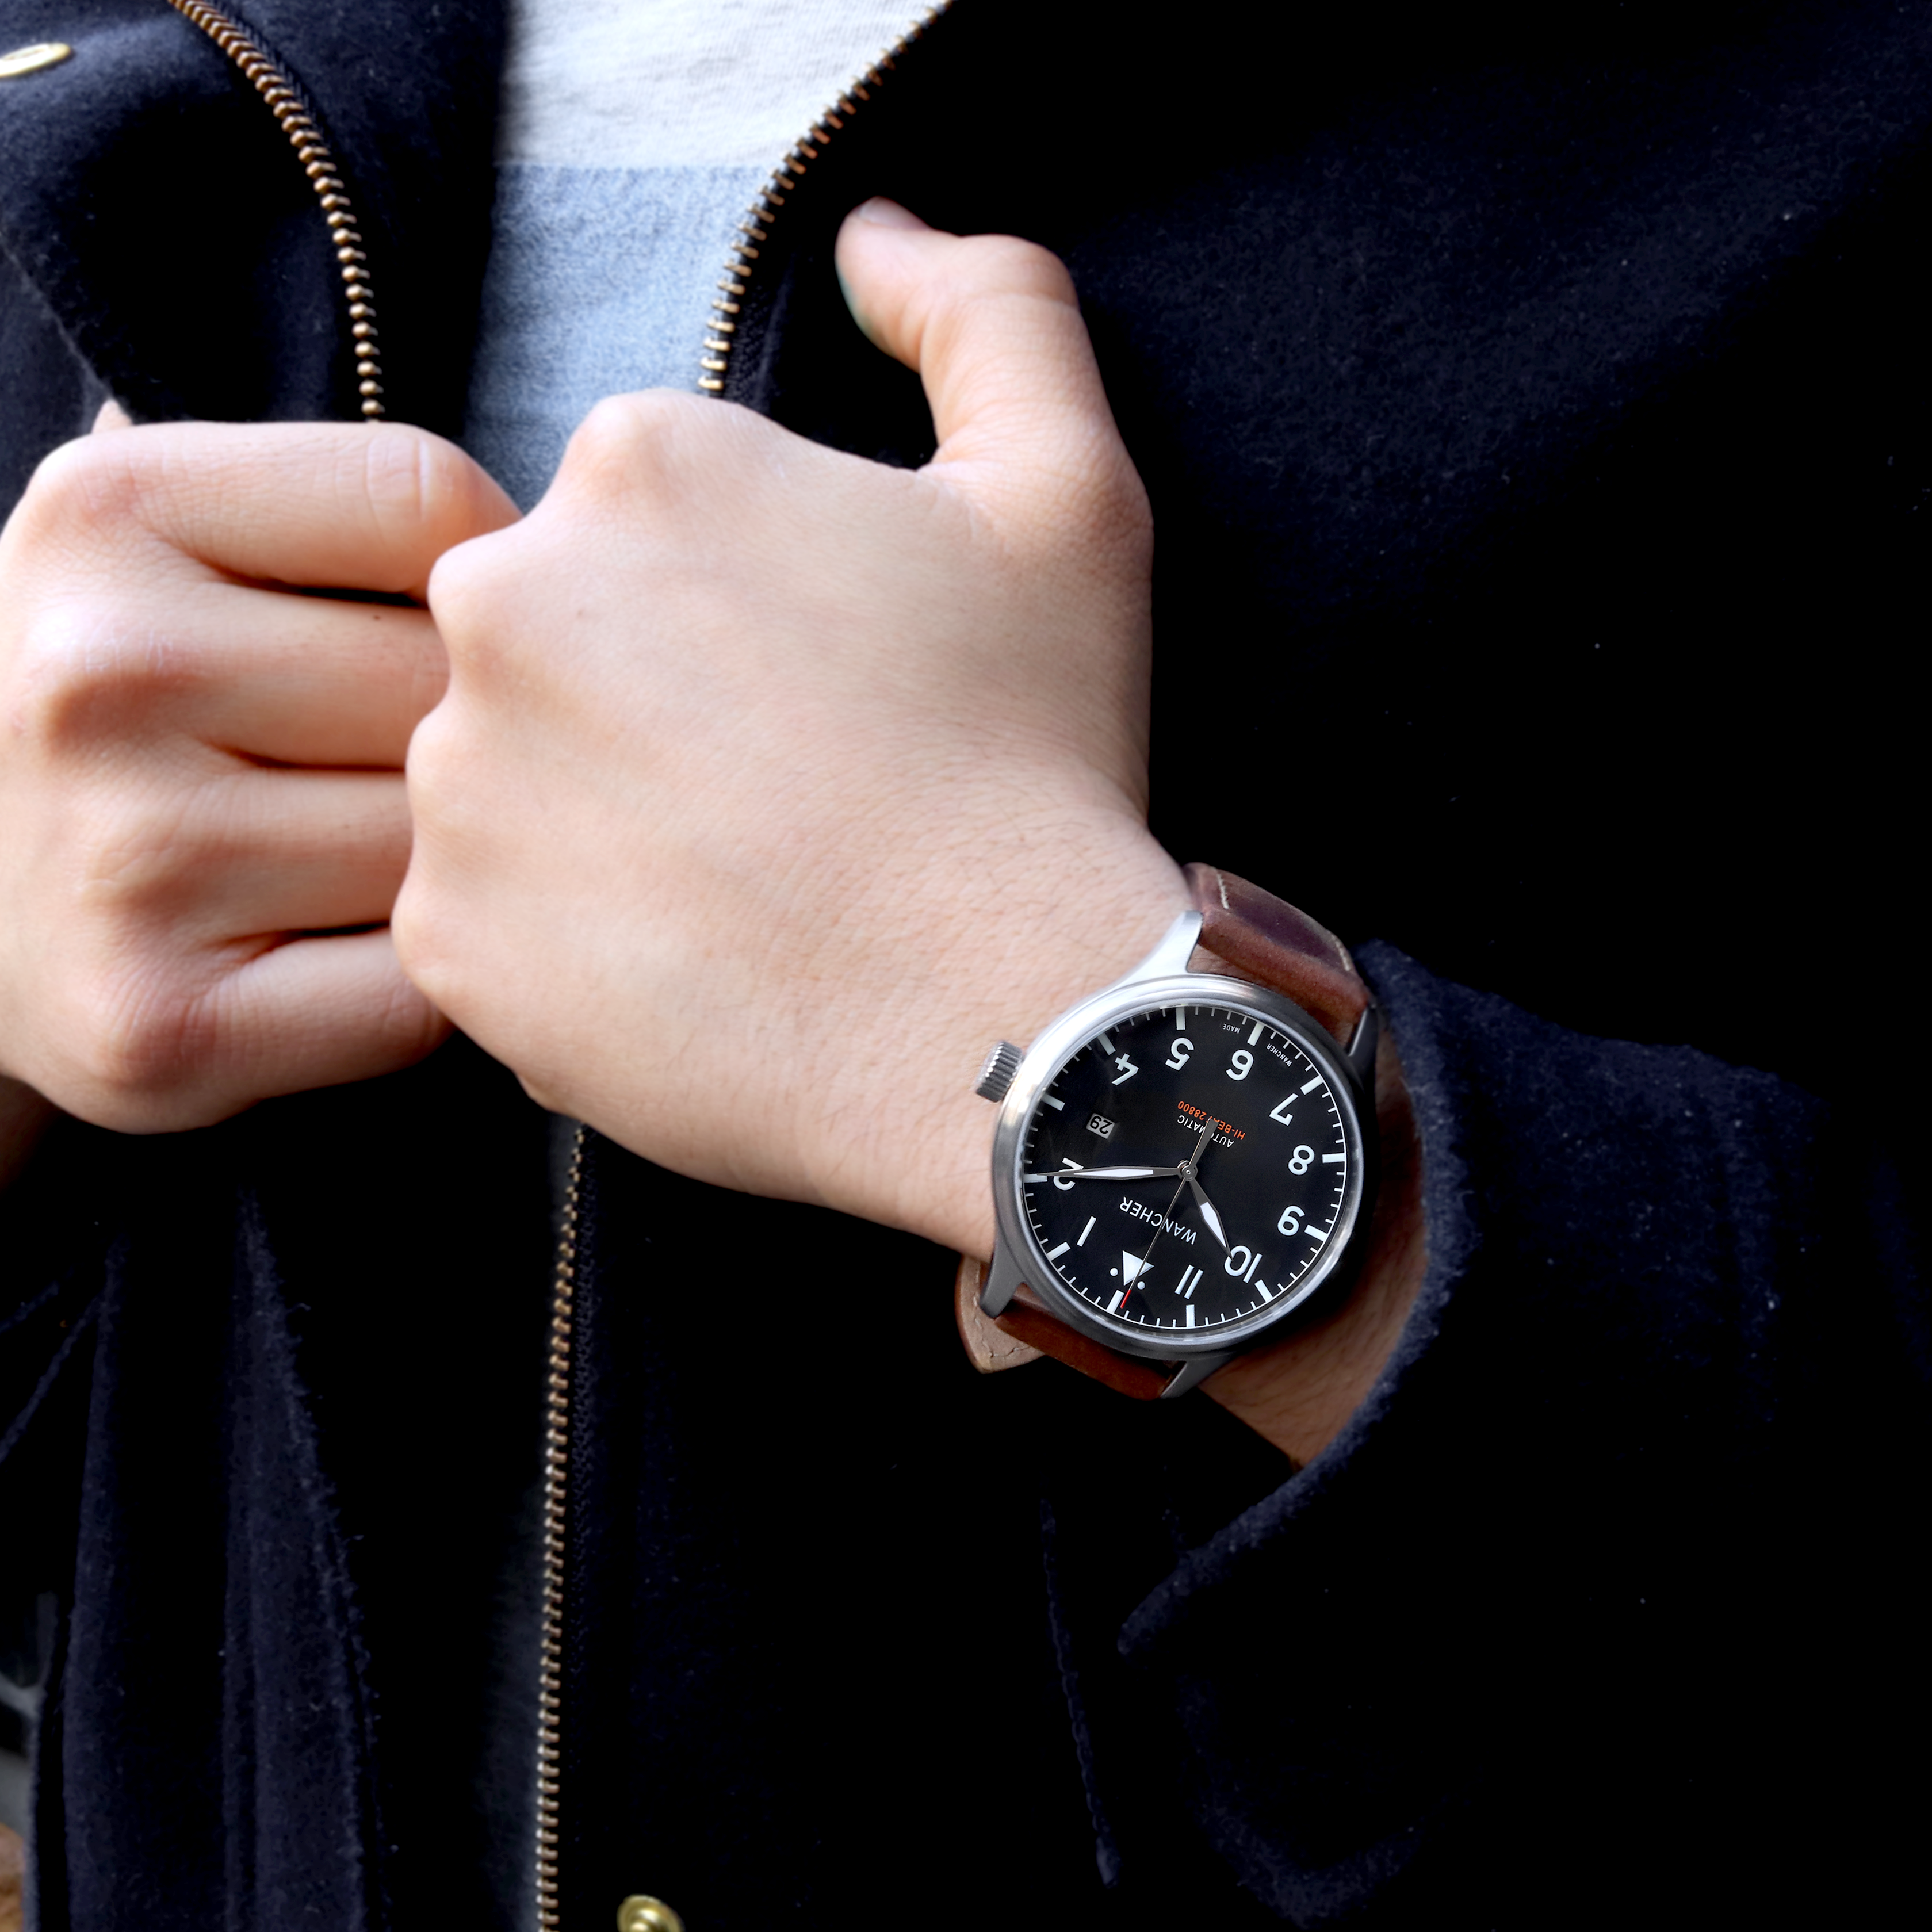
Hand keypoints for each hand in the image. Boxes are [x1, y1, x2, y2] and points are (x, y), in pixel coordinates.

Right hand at [0, 411, 515, 1133]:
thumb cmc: (144, 714)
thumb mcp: (186, 549)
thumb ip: (353, 514)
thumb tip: (584, 525)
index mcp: (106, 512)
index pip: (430, 501)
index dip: (485, 577)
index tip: (449, 625)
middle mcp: (97, 677)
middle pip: (457, 686)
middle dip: (485, 732)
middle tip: (431, 766)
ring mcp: (126, 860)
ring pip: (454, 846)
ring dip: (466, 863)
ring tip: (392, 858)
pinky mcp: (162, 1027)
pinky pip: (423, 989)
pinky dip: (434, 983)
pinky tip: (368, 956)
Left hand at [393, 200, 1424, 1464]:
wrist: (1006, 1022)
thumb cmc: (1034, 759)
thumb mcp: (1069, 495)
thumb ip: (985, 312)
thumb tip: (876, 241)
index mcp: (640, 470)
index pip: (652, 519)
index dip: (751, 609)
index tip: (827, 691)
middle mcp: (506, 603)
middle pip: (565, 641)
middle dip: (658, 703)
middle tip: (787, 796)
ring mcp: (461, 781)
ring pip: (516, 779)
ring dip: (607, 820)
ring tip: (746, 888)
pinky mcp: (452, 940)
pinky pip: (494, 921)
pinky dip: (575, 944)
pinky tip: (698, 964)